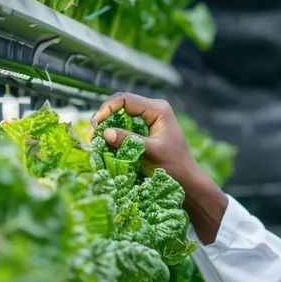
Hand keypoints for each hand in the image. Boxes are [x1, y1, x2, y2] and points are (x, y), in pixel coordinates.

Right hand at [92, 93, 228, 244]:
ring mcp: (147, 121)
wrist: (187, 182)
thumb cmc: (175, 166)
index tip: (96, 125)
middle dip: (104, 118)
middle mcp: (152, 111)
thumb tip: (105, 133)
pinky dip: (113, 136)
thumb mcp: (151, 151)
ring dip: (107, 128)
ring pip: (119, 118)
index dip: (107, 109)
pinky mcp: (143, 133)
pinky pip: (123, 129)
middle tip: (93, 136)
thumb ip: (130, 140)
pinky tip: (105, 146)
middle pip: (120, 106)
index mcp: (158, 109)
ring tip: (96, 142)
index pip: (125, 99)